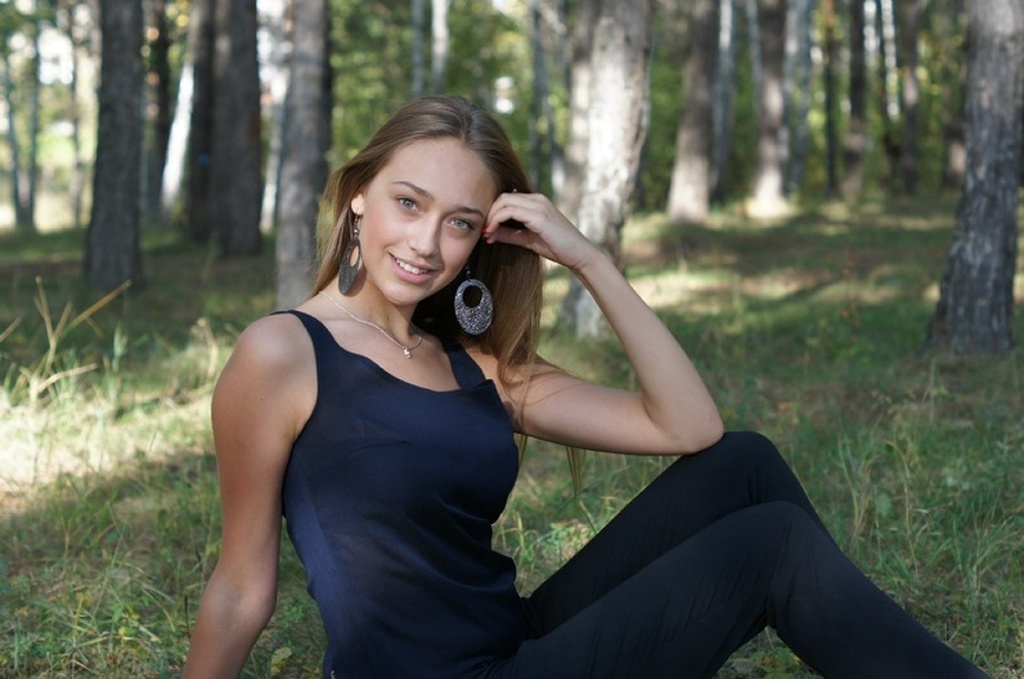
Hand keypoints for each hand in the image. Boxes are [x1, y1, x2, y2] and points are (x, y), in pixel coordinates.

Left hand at [483, 192, 598, 271]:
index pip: (506, 199)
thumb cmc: (557, 247)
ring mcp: (538, 205)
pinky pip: (510, 211)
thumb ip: (511, 233)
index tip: (486, 231)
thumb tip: (491, 233)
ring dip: (491, 218)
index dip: (492, 213)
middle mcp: (537, 199)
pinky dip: (497, 221)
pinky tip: (493, 234)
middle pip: (502, 197)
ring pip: (504, 201)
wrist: (578, 254)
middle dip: (489, 214)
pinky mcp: (539, 215)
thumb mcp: (528, 239)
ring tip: (487, 235)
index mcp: (536, 202)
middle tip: (483, 232)